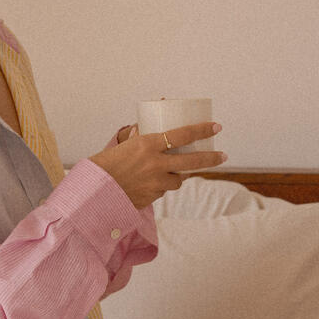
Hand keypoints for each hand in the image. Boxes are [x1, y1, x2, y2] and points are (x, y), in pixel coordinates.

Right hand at [90, 121, 226, 208]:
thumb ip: (141, 136)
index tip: (216, 127)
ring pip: (179, 180)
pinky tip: (150, 184)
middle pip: (192, 161)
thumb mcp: (125, 145)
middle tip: (224, 156)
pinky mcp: (152, 198)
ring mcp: (155, 183)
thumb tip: (148, 120)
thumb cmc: (108, 163)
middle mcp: (155, 164)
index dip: (202, 130)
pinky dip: (162, 186)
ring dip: (179, 176)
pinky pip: (164, 191)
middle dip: (211, 159)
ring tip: (170, 172)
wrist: (95, 190)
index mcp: (148, 144)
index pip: (182, 134)